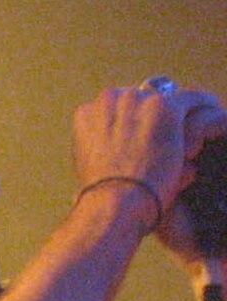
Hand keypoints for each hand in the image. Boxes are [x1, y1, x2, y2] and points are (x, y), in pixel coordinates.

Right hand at [71, 83, 226, 254]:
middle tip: (172, 138)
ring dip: (181, 116)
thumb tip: (126, 144)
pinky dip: (206, 111)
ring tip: (192, 136)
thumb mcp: (89, 162)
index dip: (136, 121)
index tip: (148, 134)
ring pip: (170, 98)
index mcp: (86, 112)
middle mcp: (110, 99)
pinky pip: (194, 100)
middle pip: (144, 98)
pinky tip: (214, 124)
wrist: (115, 202)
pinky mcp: (165, 108)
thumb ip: (105, 143)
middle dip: (157, 116)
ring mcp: (137, 101)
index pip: (119, 106)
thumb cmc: (102, 194)